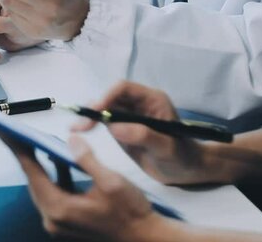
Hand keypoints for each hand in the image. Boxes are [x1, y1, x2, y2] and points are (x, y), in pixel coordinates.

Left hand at [0, 131, 173, 241]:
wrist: (145, 237)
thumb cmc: (131, 212)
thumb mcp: (111, 182)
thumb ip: (87, 160)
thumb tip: (71, 140)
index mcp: (59, 209)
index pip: (32, 172)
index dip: (18, 149)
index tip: (3, 132)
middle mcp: (53, 218)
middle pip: (33, 179)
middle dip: (24, 153)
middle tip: (12, 131)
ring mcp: (59, 221)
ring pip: (42, 185)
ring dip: (38, 162)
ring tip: (29, 139)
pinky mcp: (67, 219)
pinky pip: (54, 191)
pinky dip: (54, 173)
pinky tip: (57, 157)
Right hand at [74, 82, 223, 184]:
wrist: (186, 171)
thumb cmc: (181, 157)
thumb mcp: (165, 148)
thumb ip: (143, 136)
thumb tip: (114, 127)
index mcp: (152, 99)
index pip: (124, 89)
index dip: (107, 96)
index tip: (95, 111)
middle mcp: (139, 103)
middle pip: (111, 97)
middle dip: (95, 108)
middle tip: (81, 125)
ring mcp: (130, 115)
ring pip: (105, 108)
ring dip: (90, 116)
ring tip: (76, 128)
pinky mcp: (123, 128)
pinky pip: (104, 121)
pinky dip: (92, 124)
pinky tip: (80, 130)